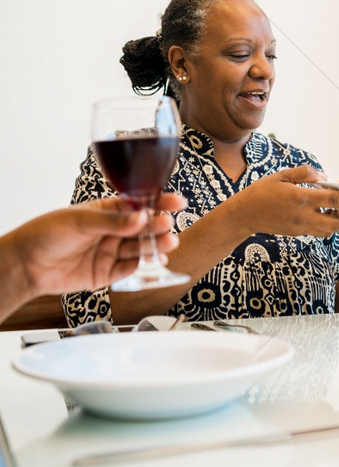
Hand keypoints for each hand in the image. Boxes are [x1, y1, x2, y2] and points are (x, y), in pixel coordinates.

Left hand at [1, 193, 184, 298]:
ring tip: (168, 243)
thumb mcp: (80, 220)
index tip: (176, 202)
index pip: (138, 205)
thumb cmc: (45, 234)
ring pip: (141, 248)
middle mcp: (113, 231)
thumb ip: (112, 221)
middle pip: (144, 228)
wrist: (25, 265)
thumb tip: (141, 217)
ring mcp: (111, 252)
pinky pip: (132, 269)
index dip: (158, 203)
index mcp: (107, 211)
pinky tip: (156, 261)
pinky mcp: (108, 273)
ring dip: (156, 246)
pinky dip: (145, 266)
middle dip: (159, 226)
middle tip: (168, 225)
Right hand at [233, 165, 338, 237]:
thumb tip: (324, 177)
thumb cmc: (262, 192)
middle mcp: (304, 215)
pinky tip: (323, 213)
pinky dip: (325, 225)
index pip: (335, 199)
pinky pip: (317, 231)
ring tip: (338, 209)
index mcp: (302, 198)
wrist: (244, 214)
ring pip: (328, 230)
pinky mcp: (297, 233)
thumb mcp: (282, 175)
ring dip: (338, 222)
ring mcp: (301, 227)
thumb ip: (305, 173)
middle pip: (337, 223)